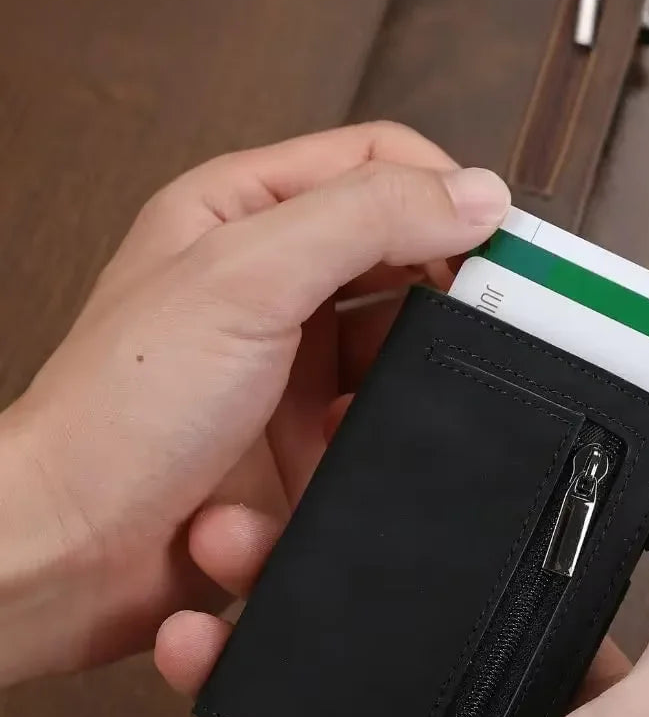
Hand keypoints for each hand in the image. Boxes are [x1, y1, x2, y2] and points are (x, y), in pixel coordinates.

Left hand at [0, 122, 510, 683]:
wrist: (77, 551)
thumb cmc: (120, 412)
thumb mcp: (244, 279)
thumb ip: (363, 220)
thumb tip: (473, 194)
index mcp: (243, 215)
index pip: (375, 165)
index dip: (445, 191)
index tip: (503, 240)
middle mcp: (273, 286)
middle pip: (399, 257)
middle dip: (445, 293)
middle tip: (490, 324)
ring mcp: (293, 367)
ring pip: (399, 351)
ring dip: (403, 383)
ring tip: (376, 406)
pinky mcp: (308, 439)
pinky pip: (380, 425)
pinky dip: (376, 442)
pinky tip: (341, 455)